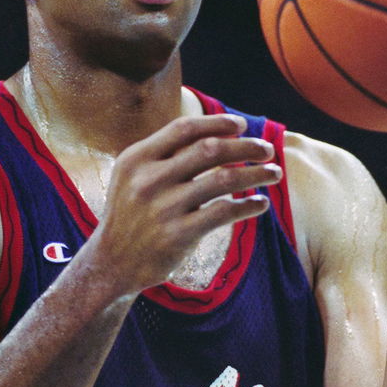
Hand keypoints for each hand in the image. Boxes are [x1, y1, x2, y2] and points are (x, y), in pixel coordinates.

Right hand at [82, 114, 280, 292]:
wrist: (111, 263)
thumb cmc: (132, 214)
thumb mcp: (133, 176)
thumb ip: (164, 154)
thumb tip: (215, 131)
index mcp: (137, 158)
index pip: (184, 128)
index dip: (217, 123)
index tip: (242, 125)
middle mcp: (149, 179)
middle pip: (209, 150)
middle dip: (245, 146)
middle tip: (268, 149)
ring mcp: (163, 207)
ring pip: (223, 180)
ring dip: (256, 174)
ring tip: (275, 173)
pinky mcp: (178, 235)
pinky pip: (224, 213)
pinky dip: (249, 206)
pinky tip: (261, 204)